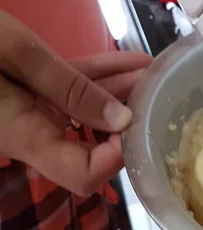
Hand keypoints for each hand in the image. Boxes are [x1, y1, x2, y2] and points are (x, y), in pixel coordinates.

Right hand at [0, 10, 151, 195]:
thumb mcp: (15, 55)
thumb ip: (70, 89)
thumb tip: (124, 121)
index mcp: (25, 134)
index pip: (83, 174)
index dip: (115, 160)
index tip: (138, 128)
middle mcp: (33, 131)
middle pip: (94, 142)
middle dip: (129, 118)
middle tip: (159, 93)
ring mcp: (33, 111)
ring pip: (88, 110)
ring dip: (121, 91)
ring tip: (155, 72)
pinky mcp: (31, 89)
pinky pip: (72, 89)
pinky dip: (99, 76)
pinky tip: (132, 60)